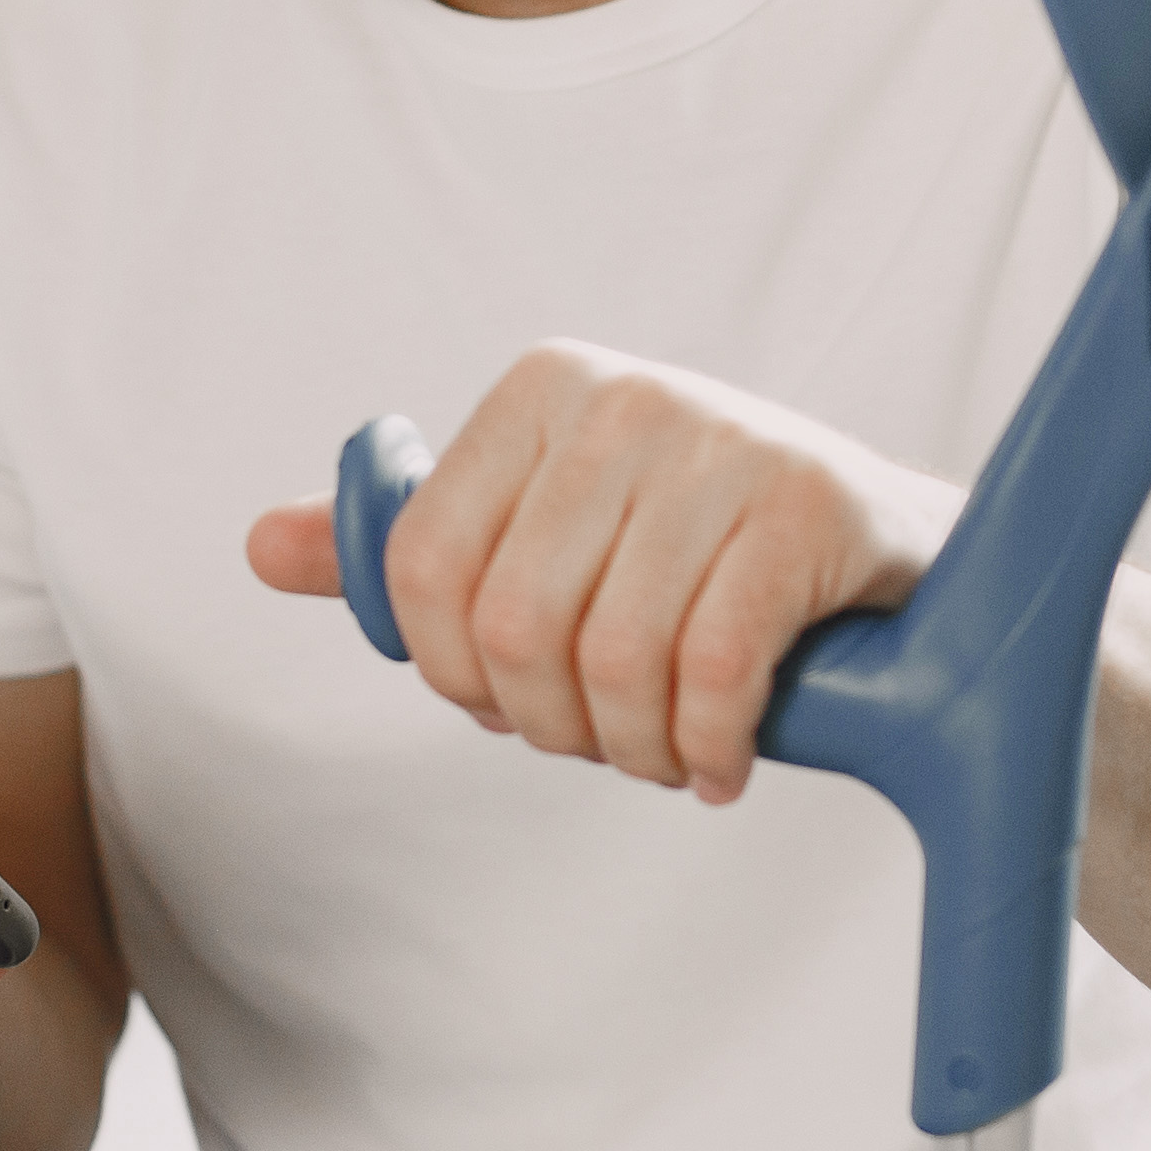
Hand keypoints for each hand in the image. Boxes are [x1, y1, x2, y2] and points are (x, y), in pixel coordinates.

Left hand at [247, 341, 953, 799]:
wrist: (887, 552)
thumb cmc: (703, 553)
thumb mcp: (551, 533)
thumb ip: (412, 548)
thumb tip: (264, 547)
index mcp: (542, 392)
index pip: (422, 568)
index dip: (457, 677)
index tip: (514, 706)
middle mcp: (623, 397)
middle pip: (513, 628)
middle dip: (554, 725)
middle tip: (607, 743)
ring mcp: (722, 442)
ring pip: (612, 661)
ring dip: (637, 749)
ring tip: (671, 753)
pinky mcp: (805, 505)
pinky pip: (711, 674)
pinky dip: (710, 748)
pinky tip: (726, 759)